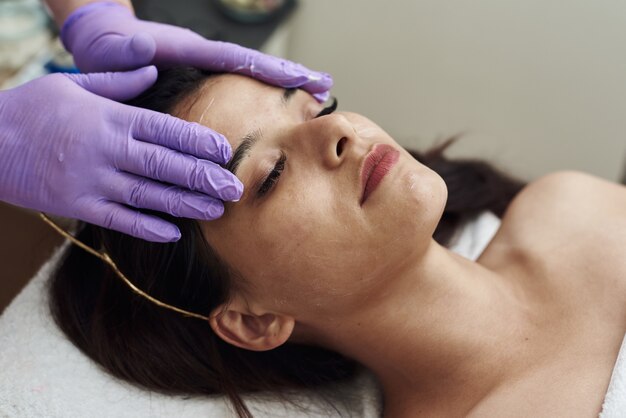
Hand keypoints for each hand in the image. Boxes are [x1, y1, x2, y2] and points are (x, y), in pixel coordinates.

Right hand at [0, 67, 241, 241]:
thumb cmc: (31, 109)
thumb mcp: (72, 84)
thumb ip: (117, 82)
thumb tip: (152, 71)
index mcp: (107, 118)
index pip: (162, 129)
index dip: (196, 141)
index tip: (224, 150)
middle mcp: (104, 150)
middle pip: (163, 165)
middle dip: (202, 177)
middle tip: (234, 188)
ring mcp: (90, 180)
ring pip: (148, 195)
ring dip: (185, 204)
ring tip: (216, 210)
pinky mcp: (77, 205)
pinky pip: (118, 220)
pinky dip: (147, 228)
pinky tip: (174, 233)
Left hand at [61, 2, 331, 100]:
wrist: (104, 44)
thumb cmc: (107, 52)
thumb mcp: (112, 52)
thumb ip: (126, 51)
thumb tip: (141, 45)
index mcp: (191, 52)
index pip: (238, 59)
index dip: (270, 69)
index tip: (302, 76)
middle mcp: (206, 58)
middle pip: (256, 67)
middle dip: (291, 75)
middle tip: (326, 85)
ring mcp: (207, 69)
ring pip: (252, 77)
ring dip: (284, 85)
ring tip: (317, 95)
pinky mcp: (204, 82)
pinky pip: (240, 88)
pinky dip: (263, 95)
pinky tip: (280, 111)